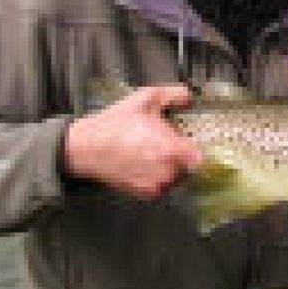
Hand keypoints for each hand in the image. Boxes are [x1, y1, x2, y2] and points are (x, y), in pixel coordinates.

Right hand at [62, 84, 202, 198]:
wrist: (86, 149)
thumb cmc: (114, 125)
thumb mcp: (145, 99)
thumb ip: (174, 95)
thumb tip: (190, 97)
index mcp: (170, 149)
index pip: (202, 158)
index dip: (200, 149)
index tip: (194, 142)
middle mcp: (166, 171)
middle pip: (191, 167)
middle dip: (184, 155)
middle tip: (170, 142)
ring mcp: (156, 185)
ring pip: (178, 177)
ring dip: (173, 166)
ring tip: (155, 152)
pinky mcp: (146, 193)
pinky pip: (164, 185)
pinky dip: (160, 176)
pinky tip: (146, 162)